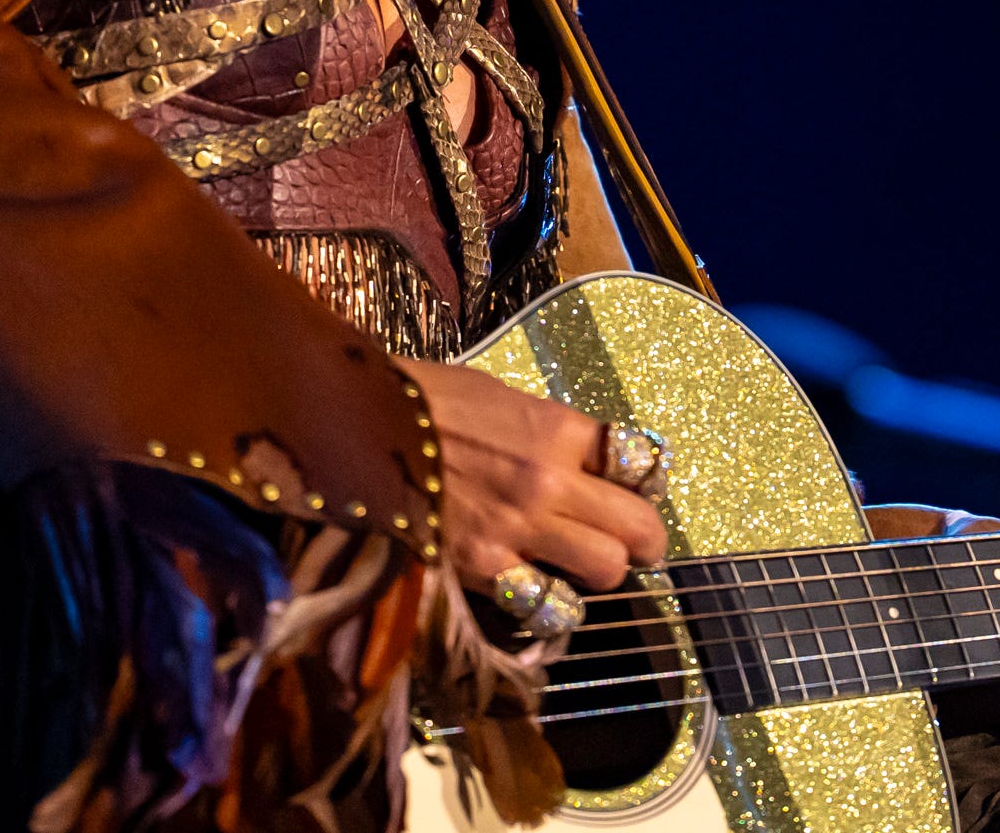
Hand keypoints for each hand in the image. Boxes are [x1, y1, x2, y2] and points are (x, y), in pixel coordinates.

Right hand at [415, 360, 668, 594]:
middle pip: (638, 527)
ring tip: (584, 566)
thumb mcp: (497, 395)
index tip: (638, 487)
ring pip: (605, 571)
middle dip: (645, 538)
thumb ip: (543, 431)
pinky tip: (537, 589)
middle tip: (638, 543)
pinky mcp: (485, 572)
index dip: (646, 479)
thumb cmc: (422, 399)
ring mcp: (519, 531)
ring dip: (601, 570)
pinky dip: (550, 603)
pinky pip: (545, 604)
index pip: (638, 460)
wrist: (353, 429)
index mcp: (556, 428)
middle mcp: (550, 482)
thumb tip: (571, 454)